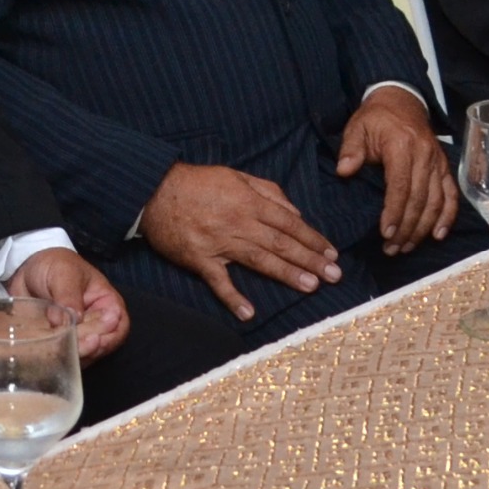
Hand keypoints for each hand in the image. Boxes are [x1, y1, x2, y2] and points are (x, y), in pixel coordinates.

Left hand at [4, 243, 130, 360]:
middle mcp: (97, 324)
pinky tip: (46, 356)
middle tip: (71, 346)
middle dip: (87, 348)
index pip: (118, 326)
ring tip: (57, 351)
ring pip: (82, 355)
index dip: (109, 336)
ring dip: (71, 356)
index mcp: (107, 304)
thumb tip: (69, 320)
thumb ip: (68, 295)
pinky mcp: (61, 343)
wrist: (28, 270)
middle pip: (100, 345)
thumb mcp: (63, 273)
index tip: (94, 340)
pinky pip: (63, 357)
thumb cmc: (55, 265)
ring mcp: (78, 336)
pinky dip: (56, 358)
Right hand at [136, 163, 339, 321]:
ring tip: (310, 286)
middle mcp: (239, 223)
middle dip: (310, 259)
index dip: (312, 239)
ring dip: (286, 274)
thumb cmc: (198, 182)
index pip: (289, 223)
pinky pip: (218, 281)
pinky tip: (248, 313)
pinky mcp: (199, 259)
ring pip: (259, 260)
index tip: (331, 253)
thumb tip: (294, 211)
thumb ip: (268, 191)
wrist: (154, 190)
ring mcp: (219, 243)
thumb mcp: (236, 176)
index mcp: (249, 202)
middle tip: (334, 275)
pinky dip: (232, 297)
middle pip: (281, 243)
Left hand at [334, 87, 456, 253]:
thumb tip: (344, 171)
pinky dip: (447, 216)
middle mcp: (424, 155)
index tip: (386, 234)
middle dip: (406, 228)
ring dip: (423, 228)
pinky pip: (451, 194)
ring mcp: (437, 162)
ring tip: (407, 247)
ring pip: (436, 201)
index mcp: (402, 146)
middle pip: (419, 199)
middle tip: (392, 249)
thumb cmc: (375, 117)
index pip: (400, 186)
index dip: (394, 212)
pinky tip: (438, 235)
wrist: (401, 99)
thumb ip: (350, 149)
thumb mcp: (357, 127)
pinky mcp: (445, 167)